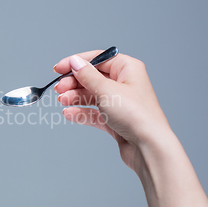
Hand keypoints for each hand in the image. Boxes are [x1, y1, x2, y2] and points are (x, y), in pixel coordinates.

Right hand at [54, 50, 171, 171]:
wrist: (148, 147)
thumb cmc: (136, 115)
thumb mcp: (106, 90)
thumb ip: (87, 75)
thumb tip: (74, 61)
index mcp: (127, 69)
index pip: (97, 59)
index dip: (76, 63)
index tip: (59, 69)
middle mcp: (124, 83)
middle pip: (92, 78)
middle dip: (73, 83)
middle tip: (59, 89)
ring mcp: (120, 102)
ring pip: (91, 95)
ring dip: (75, 98)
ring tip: (62, 101)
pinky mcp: (115, 119)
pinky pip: (94, 112)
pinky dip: (81, 112)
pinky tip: (69, 113)